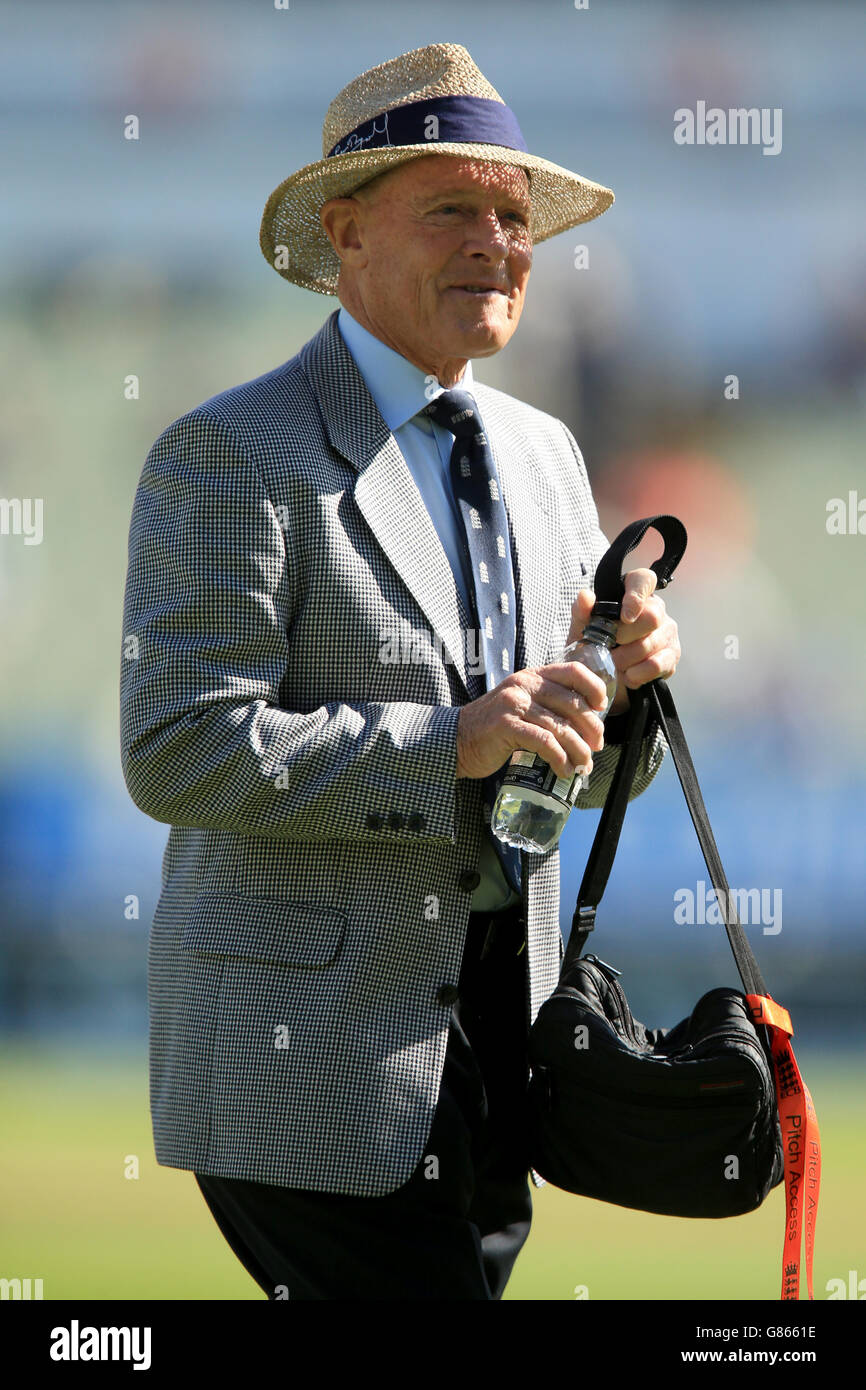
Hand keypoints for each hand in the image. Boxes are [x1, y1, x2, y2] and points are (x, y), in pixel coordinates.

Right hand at [455, 658, 608, 781]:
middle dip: (591, 728)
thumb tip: (588, 725)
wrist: (457, 740)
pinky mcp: (506, 725)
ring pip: (560, 726)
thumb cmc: (494, 728)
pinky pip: (544, 742)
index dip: (594, 687)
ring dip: (578, 750)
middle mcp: (523, 684)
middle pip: (572, 702)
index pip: (573, 670)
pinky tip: (563, 770)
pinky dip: (559, 758)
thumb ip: (547, 706)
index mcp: (532, 676)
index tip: (602, 708)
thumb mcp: (522, 706)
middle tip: (596, 747)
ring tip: (583, 766)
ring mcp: (513, 704)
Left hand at [568, 567, 680, 716]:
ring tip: (613, 664)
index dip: (636, 595)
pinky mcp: (672, 655)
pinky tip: (628, 676)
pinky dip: (639, 673)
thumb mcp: (581, 629)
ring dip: (627, 658)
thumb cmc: (593, 643)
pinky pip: (658, 664)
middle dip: (626, 635)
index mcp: (633, 593)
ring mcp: (667, 632)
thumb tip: (585, 596)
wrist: (601, 675)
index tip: (624, 616)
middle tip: (610, 646)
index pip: (644, 580)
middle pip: (652, 615)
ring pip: (652, 642)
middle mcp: (655, 609)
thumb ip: (581, 611)